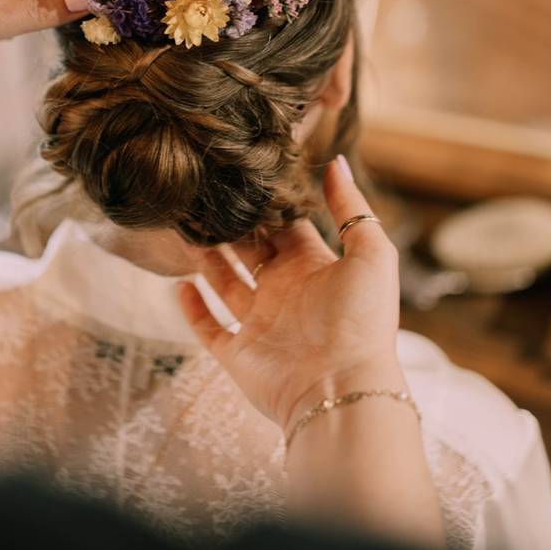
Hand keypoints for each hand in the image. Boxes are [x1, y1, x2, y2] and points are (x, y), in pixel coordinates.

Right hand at [178, 156, 403, 433]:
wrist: (339, 387)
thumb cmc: (360, 320)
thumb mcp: (371, 254)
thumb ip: (352, 208)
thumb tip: (336, 162)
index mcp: (314, 268)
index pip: (285, 228)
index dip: (268, 206)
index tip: (243, 177)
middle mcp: (284, 292)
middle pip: (251, 251)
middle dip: (231, 227)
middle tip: (205, 197)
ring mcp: (259, 323)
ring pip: (225, 283)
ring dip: (206, 258)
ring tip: (187, 228)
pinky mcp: (236, 352)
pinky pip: (208, 327)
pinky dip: (192, 307)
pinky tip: (179, 283)